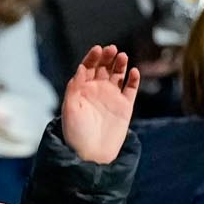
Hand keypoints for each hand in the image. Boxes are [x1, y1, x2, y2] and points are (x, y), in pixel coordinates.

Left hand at [60, 44, 140, 164]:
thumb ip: (74, 88)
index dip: (92, 57)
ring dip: (120, 64)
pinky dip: (133, 80)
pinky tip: (134, 72)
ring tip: (122, 56)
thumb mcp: (70, 109)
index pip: (87, 67)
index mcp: (81, 90)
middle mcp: (97, 91)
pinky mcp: (125, 107)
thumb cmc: (75, 134)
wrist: (91, 155)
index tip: (97, 49)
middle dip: (107, 57)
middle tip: (112, 49)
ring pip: (118, 75)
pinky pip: (131, 89)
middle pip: (103, 67)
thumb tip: (80, 68)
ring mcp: (112, 98)